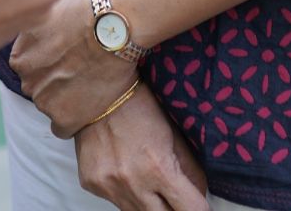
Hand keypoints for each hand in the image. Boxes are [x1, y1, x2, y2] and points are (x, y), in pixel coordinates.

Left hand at [11, 0, 135, 135]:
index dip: (50, 62)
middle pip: (39, 88)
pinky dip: (75, 120)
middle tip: (82, 69)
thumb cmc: (86, 7)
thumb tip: (34, 14)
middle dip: (56, 81)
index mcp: (20, 57)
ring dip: (67, 99)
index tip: (67, 57)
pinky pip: (63, 129)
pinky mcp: (65, 118)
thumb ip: (37, 21)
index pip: (29, 69)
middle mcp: (27, 81)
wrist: (114, 24)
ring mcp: (44, 101)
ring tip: (92, 82)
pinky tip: (90, 104)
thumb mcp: (49, 6)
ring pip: (52, 107)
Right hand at [76, 88, 207, 210]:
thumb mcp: (173, 134)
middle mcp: (132, 183)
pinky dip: (125, 192)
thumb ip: (189, 169)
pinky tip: (125, 169)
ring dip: (149, 203)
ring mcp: (109, 187)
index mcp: (158, 168)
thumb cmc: (139, 105)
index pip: (190, 209)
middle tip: (174, 195)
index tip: (197, 203)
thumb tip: (199, 193)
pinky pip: (115, 201)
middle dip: (173, 208)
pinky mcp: (91, 185)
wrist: (96, 92)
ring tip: (148, 177)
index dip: (198, 207)